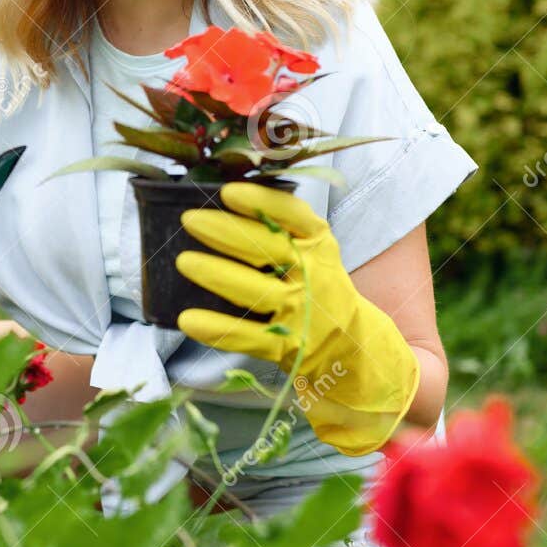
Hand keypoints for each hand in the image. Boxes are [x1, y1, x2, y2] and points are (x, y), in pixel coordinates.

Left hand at [175, 182, 419, 456]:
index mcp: (322, 248)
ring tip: (184, 261)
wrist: (362, 354)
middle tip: (190, 220)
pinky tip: (188, 319)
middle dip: (226, 233)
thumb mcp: (316, 258)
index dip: (262, 203)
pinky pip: (249, 337)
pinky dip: (218, 328)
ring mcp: (303, 315)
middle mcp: (316, 278)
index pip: (294, 217)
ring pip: (256, 291)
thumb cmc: (324, 296)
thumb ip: (282, 235)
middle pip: (268, 250)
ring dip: (217, 275)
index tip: (229, 192)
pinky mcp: (290, 350)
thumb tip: (224, 206)